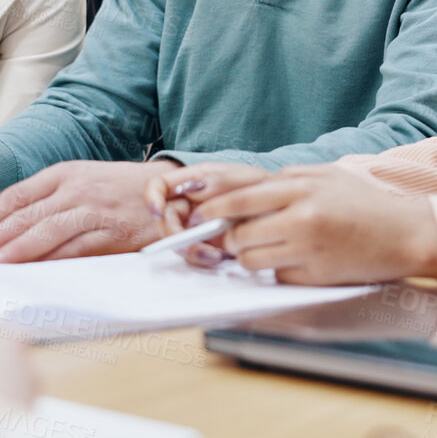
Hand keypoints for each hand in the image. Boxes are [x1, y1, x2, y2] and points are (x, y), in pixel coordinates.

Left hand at [0, 159, 182, 261]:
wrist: (176, 193)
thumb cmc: (125, 191)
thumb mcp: (84, 181)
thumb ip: (48, 198)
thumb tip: (3, 219)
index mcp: (66, 173)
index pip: (19, 195)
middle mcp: (77, 189)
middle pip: (26, 215)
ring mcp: (94, 211)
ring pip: (45, 232)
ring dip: (14, 251)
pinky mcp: (112, 234)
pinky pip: (74, 250)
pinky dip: (50, 261)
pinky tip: (32, 270)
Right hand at [142, 161, 269, 261]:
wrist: (285, 210)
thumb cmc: (265, 188)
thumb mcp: (245, 179)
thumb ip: (218, 183)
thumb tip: (191, 192)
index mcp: (194, 182)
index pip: (159, 186)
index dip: (152, 198)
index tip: (156, 211)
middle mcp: (191, 204)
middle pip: (166, 220)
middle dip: (175, 236)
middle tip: (191, 246)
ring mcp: (198, 226)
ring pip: (179, 241)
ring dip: (193, 251)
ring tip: (215, 256)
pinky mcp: (208, 244)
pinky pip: (197, 253)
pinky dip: (206, 258)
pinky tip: (222, 258)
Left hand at [179, 164, 436, 284]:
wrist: (408, 234)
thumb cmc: (366, 203)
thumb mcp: (326, 176)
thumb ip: (286, 180)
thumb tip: (245, 191)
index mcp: (301, 189)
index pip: (239, 200)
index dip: (212, 211)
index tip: (198, 217)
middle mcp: (302, 219)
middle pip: (239, 235)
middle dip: (228, 240)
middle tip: (232, 238)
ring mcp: (309, 251)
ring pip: (253, 262)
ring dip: (251, 258)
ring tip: (268, 248)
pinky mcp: (317, 278)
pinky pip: (278, 278)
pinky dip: (279, 272)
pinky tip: (297, 262)